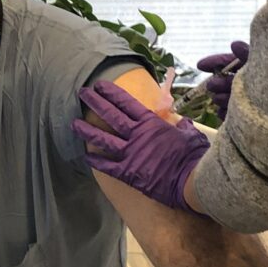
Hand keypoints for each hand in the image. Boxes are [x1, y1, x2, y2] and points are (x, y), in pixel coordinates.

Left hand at [72, 80, 209, 210]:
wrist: (192, 181)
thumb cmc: (194, 156)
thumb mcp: (190, 135)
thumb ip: (182, 127)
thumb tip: (182, 124)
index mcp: (150, 123)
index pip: (126, 103)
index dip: (111, 93)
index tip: (99, 85)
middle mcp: (136, 135)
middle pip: (110, 115)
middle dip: (95, 102)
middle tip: (82, 93)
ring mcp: (129, 154)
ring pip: (102, 139)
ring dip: (87, 130)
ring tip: (73, 123)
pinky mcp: (127, 173)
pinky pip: (106, 166)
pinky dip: (95, 162)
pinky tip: (85, 157)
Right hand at [196, 42, 248, 121]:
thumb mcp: (262, 65)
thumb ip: (248, 54)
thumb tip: (234, 44)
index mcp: (255, 68)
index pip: (231, 61)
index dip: (216, 62)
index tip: (201, 65)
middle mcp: (252, 84)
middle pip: (229, 81)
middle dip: (218, 83)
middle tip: (212, 86)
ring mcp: (250, 102)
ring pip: (228, 99)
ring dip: (221, 98)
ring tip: (220, 99)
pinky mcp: (249, 119)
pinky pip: (232, 116)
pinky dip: (226, 114)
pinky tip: (224, 112)